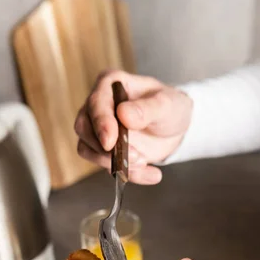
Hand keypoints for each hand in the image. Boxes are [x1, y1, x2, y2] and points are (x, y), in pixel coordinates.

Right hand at [74, 70, 191, 183]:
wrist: (174, 129)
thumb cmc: (169, 107)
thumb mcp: (167, 105)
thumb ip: (147, 108)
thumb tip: (123, 114)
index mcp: (111, 84)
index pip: (96, 103)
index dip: (100, 123)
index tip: (110, 141)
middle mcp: (98, 106)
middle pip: (84, 128)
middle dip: (106, 148)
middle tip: (136, 157)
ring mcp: (97, 129)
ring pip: (88, 150)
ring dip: (114, 163)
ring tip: (145, 163)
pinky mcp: (103, 150)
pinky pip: (105, 166)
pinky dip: (127, 174)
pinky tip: (150, 173)